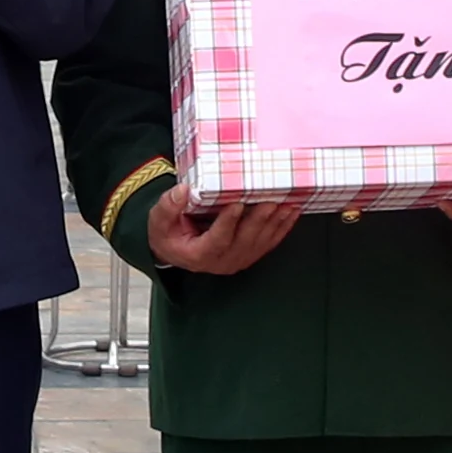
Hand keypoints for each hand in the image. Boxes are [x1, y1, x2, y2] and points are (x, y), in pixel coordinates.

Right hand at [147, 188, 299, 276]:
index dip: (227, 223)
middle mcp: (222, 261)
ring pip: (260, 241)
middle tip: (271, 200)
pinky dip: (283, 227)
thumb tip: (183, 191)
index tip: (236, 204)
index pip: (216, 239)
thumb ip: (168, 207)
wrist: (176, 250)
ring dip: (275, 222)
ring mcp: (238, 259)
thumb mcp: (159, 221)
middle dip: (259, 219)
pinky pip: (269, 242)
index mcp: (199, 254)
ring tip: (287, 202)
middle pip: (244, 240)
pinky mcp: (249, 254)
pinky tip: (293, 211)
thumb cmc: (167, 234)